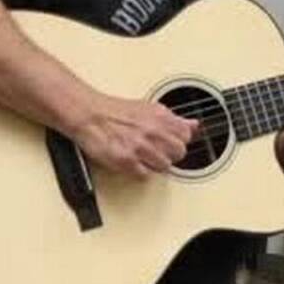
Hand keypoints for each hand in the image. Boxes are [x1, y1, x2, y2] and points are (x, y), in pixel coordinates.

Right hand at [69, 95, 197, 178]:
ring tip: (143, 156)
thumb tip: (193, 125)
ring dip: (155, 164)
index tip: (172, 142)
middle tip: (157, 150)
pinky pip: (145, 175)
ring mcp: (140, 147)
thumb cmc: (115, 111)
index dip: (179, 140)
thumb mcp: (149, 108)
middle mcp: (153, 131)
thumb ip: (173, 119)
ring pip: (165, 166)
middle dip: (170, 154)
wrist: (89, 114)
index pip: (186, 136)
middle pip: (179, 153)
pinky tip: (133, 162)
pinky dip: (140, 171)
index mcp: (160, 117)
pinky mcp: (127, 161)